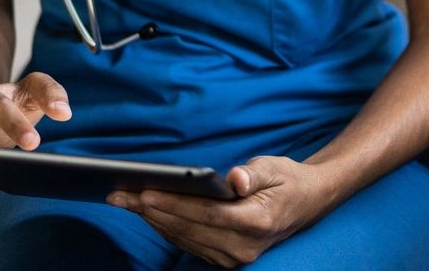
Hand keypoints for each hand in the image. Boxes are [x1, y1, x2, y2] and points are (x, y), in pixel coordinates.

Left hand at [107, 156, 336, 265]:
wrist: (307, 204)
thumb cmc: (287, 181)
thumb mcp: (274, 168)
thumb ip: (252, 174)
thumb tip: (234, 179)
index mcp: (256, 222)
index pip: (205, 214)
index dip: (173, 204)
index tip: (144, 193)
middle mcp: (244, 247)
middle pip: (188, 228)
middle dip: (151, 211)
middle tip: (120, 196)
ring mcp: (235, 258)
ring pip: (185, 239)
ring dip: (154, 221)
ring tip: (127, 202)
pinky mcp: (227, 260)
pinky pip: (190, 245)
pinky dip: (167, 229)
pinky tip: (150, 215)